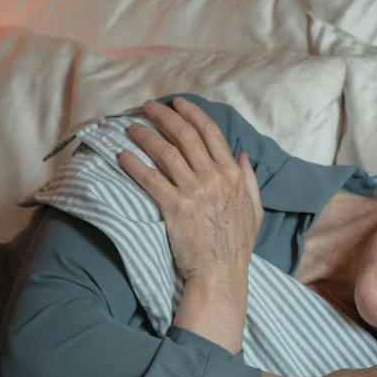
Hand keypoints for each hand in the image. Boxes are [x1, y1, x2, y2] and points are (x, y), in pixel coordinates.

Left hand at [118, 99, 262, 287]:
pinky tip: (122, 155)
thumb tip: (242, 155)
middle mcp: (213, 177)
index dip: (191, 113)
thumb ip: (248, 179)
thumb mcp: (254, 209)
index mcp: (232, 174)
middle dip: (164, 115)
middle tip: (148, 107)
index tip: (177, 103)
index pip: (210, 132)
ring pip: (165, 152)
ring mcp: (193, 191)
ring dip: (145, 135)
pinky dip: (134, 164)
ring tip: (131, 127)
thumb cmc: (236, 245)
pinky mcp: (174, 208)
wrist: (221, 273)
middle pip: (185, 135)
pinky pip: (150, 179)